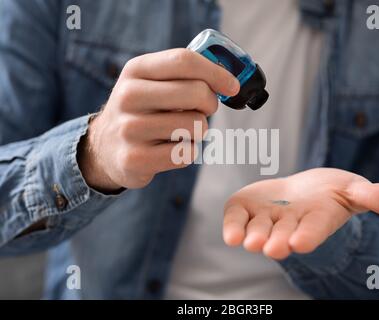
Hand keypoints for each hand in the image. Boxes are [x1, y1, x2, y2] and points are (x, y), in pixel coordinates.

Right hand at [77, 49, 239, 191]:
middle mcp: (128, 96)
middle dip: (210, 103)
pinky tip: (170, 149)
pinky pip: (187, 154)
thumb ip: (184, 74)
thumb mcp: (151, 82)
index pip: (184, 61)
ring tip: (181, 131)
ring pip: (196, 125)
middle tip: (203, 110)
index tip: (232, 86)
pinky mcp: (135, 159)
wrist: (105, 147)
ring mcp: (129, 129)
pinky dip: (188, 152)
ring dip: (198, 131)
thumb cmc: (142, 110)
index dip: (216, 73)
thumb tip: (229, 80)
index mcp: (136, 70)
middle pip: (196, 92)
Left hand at [223, 168, 378, 259]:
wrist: (303, 190)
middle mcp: (290, 223)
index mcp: (317, 219)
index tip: (301, 242)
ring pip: (259, 229)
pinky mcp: (247, 208)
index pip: (313, 229)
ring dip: (254, 236)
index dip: (308, 235)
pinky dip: (232, 225)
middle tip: (272, 248)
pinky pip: (237, 218)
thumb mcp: (356, 190)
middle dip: (277, 241)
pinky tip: (230, 235)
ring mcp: (267, 217)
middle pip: (283, 233)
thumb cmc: (332, 193)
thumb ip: (377, 197)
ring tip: (250, 243)